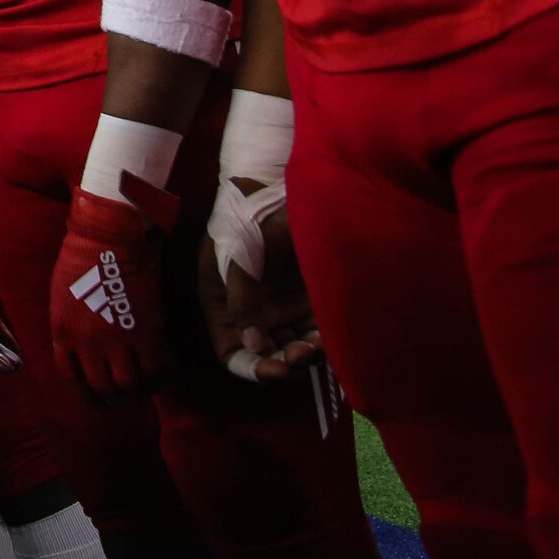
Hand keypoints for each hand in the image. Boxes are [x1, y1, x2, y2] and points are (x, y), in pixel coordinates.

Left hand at [49, 179, 179, 396]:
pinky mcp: (146, 334)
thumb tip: (82, 348)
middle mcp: (88, 343)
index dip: (87, 396)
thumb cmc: (81, 257)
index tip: (98, 405)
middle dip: (115, 394)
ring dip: (138, 389)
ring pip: (129, 385)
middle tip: (126, 391)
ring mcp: (118, 341)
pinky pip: (157, 370)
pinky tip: (164, 374)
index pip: (73, 378)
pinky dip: (162, 377)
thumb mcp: (61, 297)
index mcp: (63, 332)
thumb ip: (70, 326)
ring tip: (145, 384)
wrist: (109, 236)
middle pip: (103, 386)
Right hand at [200, 176, 323, 382]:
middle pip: (270, 356)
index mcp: (226, 308)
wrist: (276, 188)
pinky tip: (332, 331)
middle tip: (304, 353)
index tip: (275, 370)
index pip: (234, 353)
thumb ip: (242, 300)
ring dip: (310, 352)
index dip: (253, 367)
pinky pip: (318, 328)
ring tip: (321, 342)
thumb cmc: (244, 218)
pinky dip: (326, 335)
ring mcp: (283, 308)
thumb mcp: (236, 257)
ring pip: (297, 346)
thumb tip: (253, 344)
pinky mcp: (309, 299)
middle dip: (288, 362)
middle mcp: (255, 315)